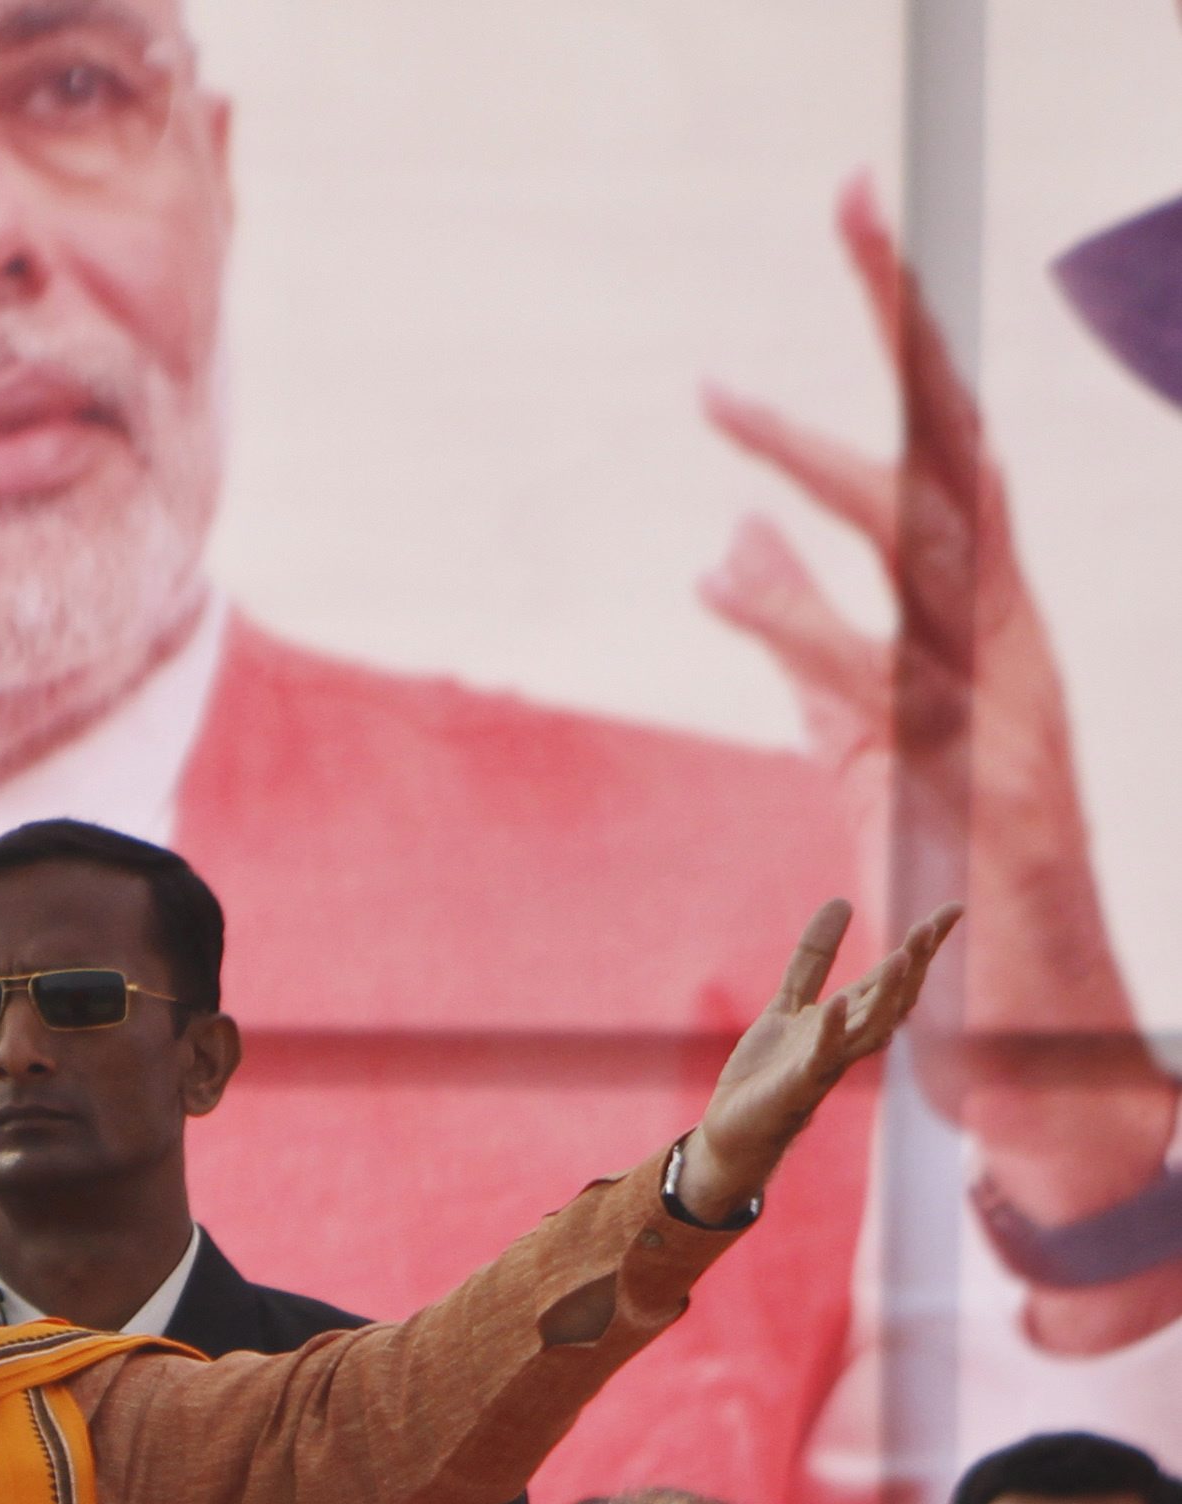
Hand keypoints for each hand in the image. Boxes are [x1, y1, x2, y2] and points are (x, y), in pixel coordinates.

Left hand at [679, 899, 960, 1221]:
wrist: (736, 1126)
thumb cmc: (771, 1067)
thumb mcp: (790, 1001)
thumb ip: (815, 957)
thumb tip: (842, 901)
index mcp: (850, 1018)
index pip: (895, 976)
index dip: (924, 945)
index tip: (952, 909)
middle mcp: (850, 1040)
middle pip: (894, 999)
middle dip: (915, 964)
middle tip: (930, 926)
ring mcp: (828, 1062)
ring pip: (871, 1027)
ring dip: (887, 994)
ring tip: (902, 957)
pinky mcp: (799, 1083)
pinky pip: (820, 1054)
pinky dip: (830, 1030)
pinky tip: (836, 1004)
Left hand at [698, 175, 1178, 1342]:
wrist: (1032, 1052)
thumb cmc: (952, 891)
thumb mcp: (860, 738)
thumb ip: (802, 637)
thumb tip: (729, 534)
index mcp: (991, 625)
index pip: (945, 450)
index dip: (900, 335)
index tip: (856, 210)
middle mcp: (1014, 649)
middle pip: (958, 458)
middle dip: (903, 328)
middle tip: (852, 202)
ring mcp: (1006, 718)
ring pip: (921, 556)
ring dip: (820, 468)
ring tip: (719, 400)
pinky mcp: (976, 798)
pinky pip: (878, 693)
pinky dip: (798, 628)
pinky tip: (723, 575)